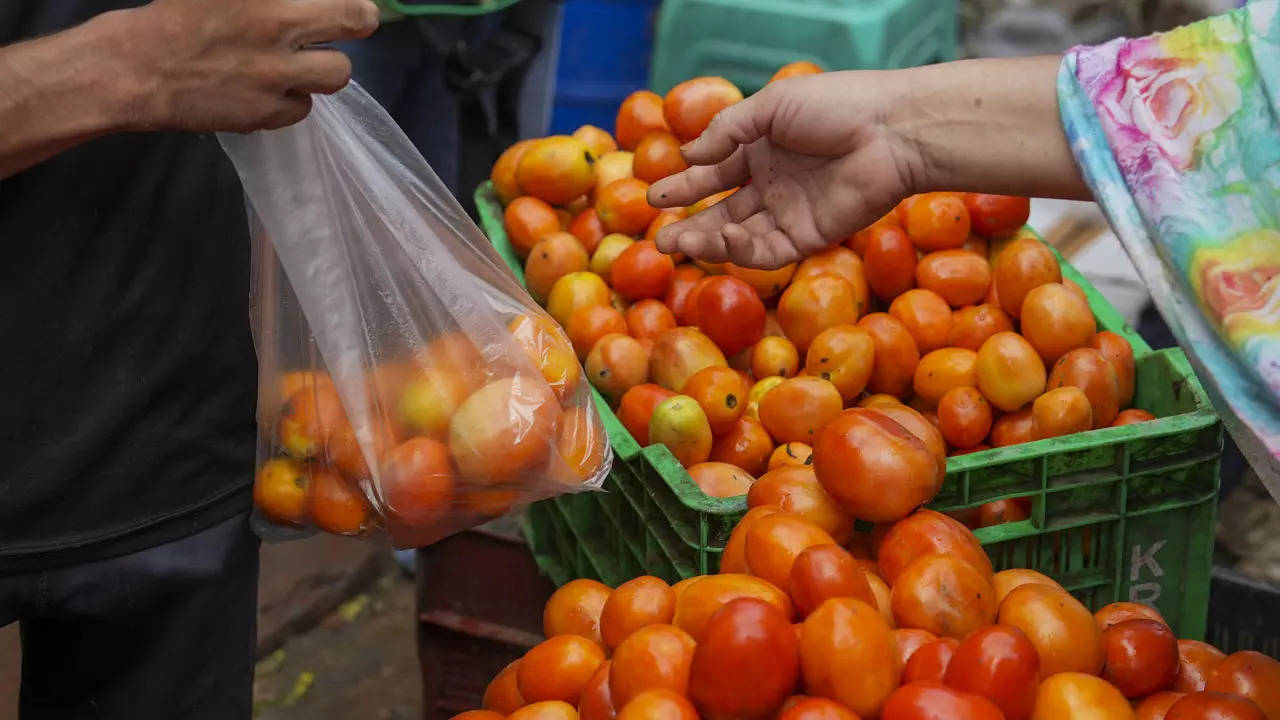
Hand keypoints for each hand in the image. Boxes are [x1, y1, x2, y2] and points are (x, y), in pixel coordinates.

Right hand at [113, 0, 379, 132]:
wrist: (135, 68)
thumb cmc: (174, 16)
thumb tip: (297, 4)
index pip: (344, 0)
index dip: (354, 1)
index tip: (347, 4)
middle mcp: (278, 27)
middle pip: (357, 21)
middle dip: (355, 22)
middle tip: (343, 25)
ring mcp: (276, 74)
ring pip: (337, 73)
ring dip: (323, 67)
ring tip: (297, 62)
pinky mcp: (266, 113)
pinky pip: (303, 108)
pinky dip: (291, 100)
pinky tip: (268, 89)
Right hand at [648, 57, 1087, 269]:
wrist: (892, 131)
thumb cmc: (835, 106)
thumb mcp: (771, 106)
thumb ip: (728, 131)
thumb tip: (689, 155)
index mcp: (761, 150)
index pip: (713, 173)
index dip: (683, 186)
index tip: (653, 196)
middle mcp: (772, 185)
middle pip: (720, 212)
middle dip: (688, 226)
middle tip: (657, 238)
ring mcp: (789, 213)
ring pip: (738, 236)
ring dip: (707, 242)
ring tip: (677, 244)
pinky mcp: (809, 237)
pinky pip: (767, 251)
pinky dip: (742, 250)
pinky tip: (725, 239)